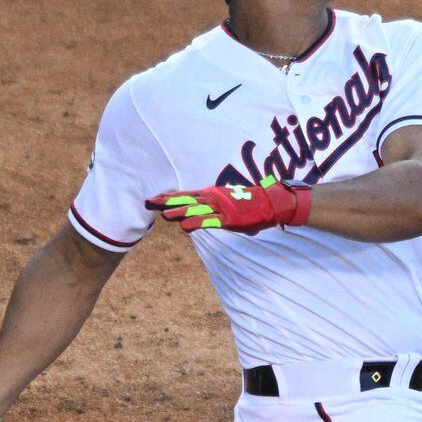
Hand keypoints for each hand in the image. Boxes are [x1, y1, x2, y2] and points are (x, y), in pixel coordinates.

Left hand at [146, 176, 310, 234]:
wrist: (270, 203)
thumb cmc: (252, 204)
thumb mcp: (231, 203)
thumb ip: (218, 211)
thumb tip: (214, 219)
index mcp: (213, 193)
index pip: (187, 194)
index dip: (170, 196)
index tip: (155, 198)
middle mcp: (214, 198)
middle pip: (186, 199)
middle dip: (168, 201)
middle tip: (150, 202)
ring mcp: (221, 208)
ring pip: (195, 209)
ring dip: (179, 212)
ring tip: (164, 215)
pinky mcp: (229, 219)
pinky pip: (209, 221)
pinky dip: (196, 223)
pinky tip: (185, 227)